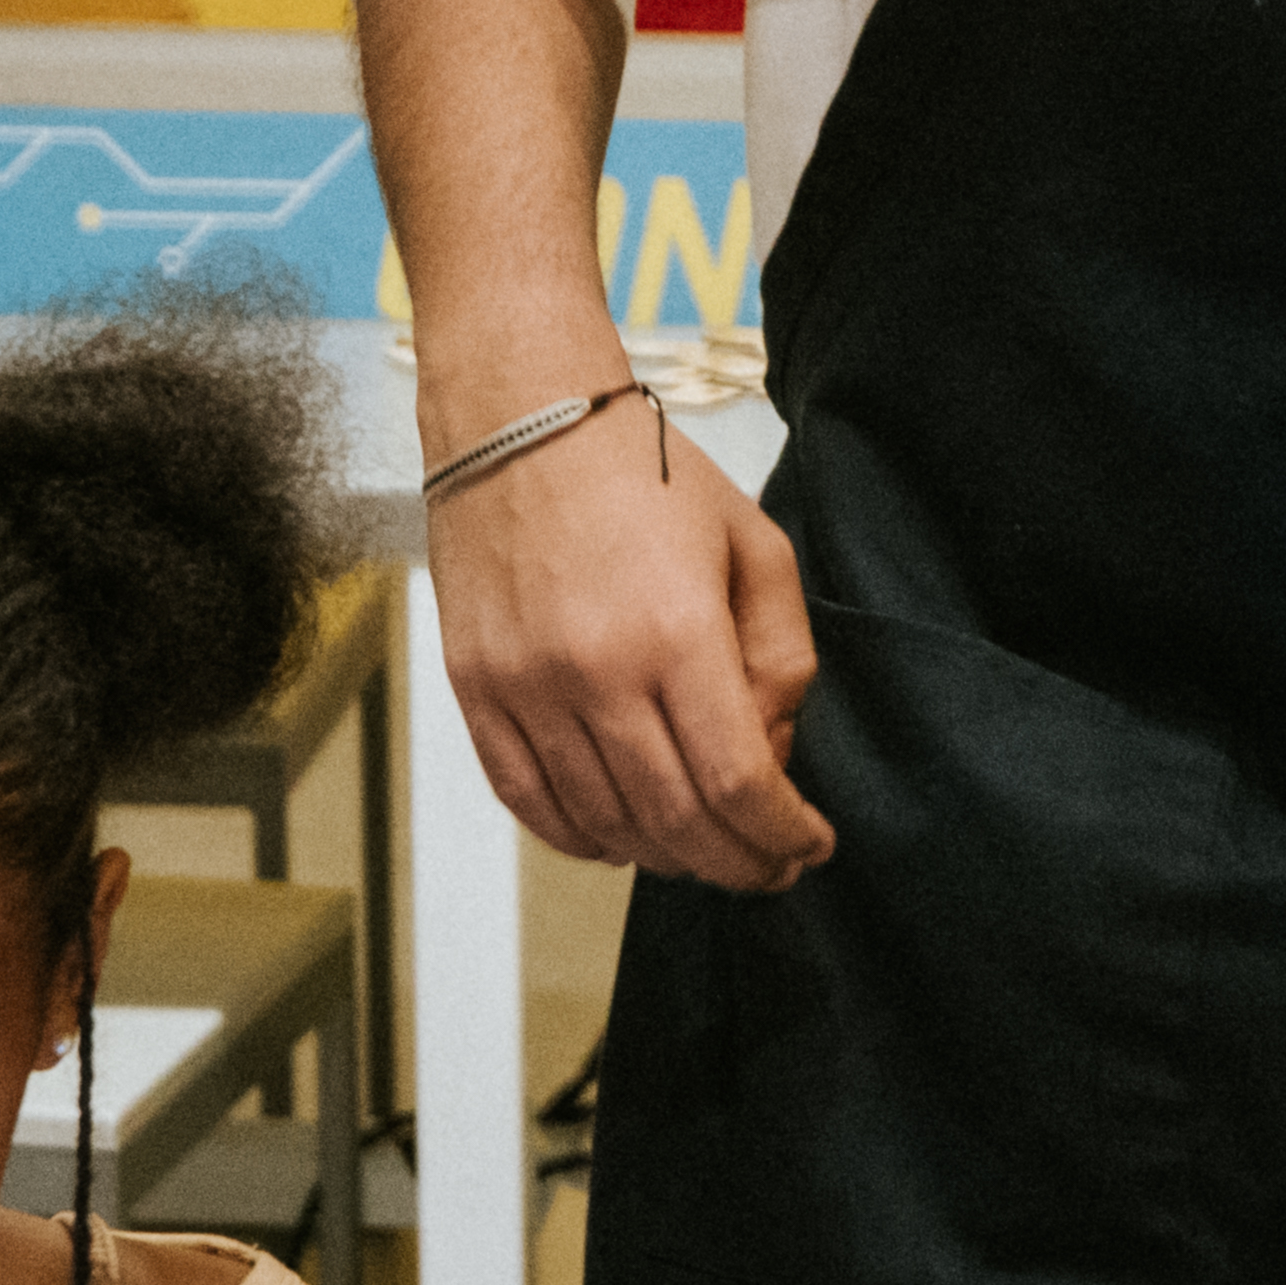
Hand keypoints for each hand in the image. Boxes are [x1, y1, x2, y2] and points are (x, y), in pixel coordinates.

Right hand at [425, 391, 832, 890]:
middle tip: (768, 869)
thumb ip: (781, 654)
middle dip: (735, 864)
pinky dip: (581, 838)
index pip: (738, 782)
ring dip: (665, 857)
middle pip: (675, 822)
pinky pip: (528, 802)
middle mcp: (594, 670)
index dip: (782, 835)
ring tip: (703, 850)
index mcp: (676, 630)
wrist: (520, 415)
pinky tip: (623, 837)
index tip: (810, 846)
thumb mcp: (753, 543)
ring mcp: (524, 686)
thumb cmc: (644, 473)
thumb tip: (772, 750)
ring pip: (603, 824)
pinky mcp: (475, 688)